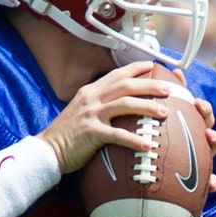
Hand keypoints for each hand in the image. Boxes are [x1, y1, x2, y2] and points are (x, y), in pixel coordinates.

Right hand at [39, 62, 177, 173]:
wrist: (47, 150)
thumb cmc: (66, 134)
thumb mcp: (80, 110)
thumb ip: (97, 104)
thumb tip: (117, 103)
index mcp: (90, 91)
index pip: (116, 74)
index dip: (135, 68)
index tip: (152, 66)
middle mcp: (91, 98)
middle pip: (125, 85)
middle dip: (149, 85)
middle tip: (168, 89)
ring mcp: (91, 114)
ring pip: (125, 104)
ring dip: (147, 107)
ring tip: (164, 113)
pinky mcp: (92, 133)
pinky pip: (118, 135)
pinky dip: (135, 140)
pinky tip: (148, 145)